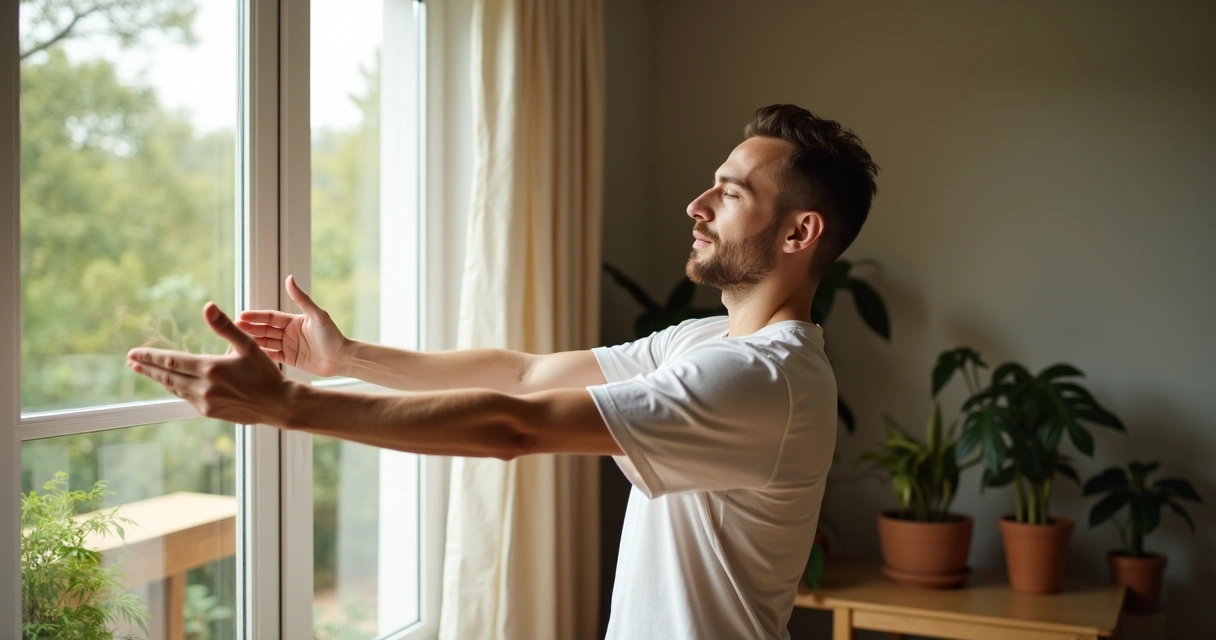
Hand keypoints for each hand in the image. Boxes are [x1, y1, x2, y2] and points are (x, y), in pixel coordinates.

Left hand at [127, 303, 297, 427]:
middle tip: (131, 361)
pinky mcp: (210, 412)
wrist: (278, 405)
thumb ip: (225, 327)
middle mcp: (204, 387)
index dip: (150, 356)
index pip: (171, 361)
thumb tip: (207, 307)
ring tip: (144, 371)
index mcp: (211, 368)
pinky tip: (172, 383)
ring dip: (158, 379)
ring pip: (174, 388)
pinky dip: (175, 388)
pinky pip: (186, 398)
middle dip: (148, 368)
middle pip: (167, 376)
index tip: (134, 353)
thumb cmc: (266, 373)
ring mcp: (205, 402)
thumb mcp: (249, 346)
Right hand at [236, 275, 348, 376]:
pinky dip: (262, 355)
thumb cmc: (333, 336)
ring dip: (253, 341)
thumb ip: (302, 299)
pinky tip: (250, 354)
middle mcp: (289, 332)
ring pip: (266, 342)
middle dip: (250, 328)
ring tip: (237, 341)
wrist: (342, 359)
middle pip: (265, 329)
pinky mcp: (290, 359)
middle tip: (234, 327)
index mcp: (294, 320)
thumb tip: (289, 277)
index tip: (241, 315)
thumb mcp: (318, 316)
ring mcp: (289, 346)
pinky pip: (272, 356)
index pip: (270, 316)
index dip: (256, 316)